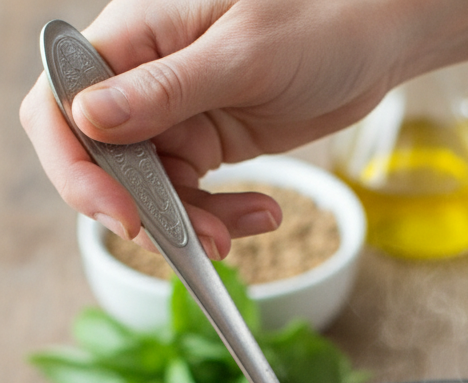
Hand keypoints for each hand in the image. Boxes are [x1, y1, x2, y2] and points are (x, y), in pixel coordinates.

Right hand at [19, 0, 406, 255]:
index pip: (60, 105)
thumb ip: (165, 90)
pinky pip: (192, 196)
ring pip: (150, 192)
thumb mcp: (242, 55)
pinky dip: (223, 216)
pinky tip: (266, 213)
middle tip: (200, 241)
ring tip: (245, 230)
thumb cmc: (316, 19)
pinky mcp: (205, 142)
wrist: (373, 37)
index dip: (76, 169)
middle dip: (145, 212)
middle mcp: (139, 78)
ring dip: (192, 223)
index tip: (124, 216)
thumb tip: (88, 119)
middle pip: (102, 163)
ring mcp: (171, 114)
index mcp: (130, 38)